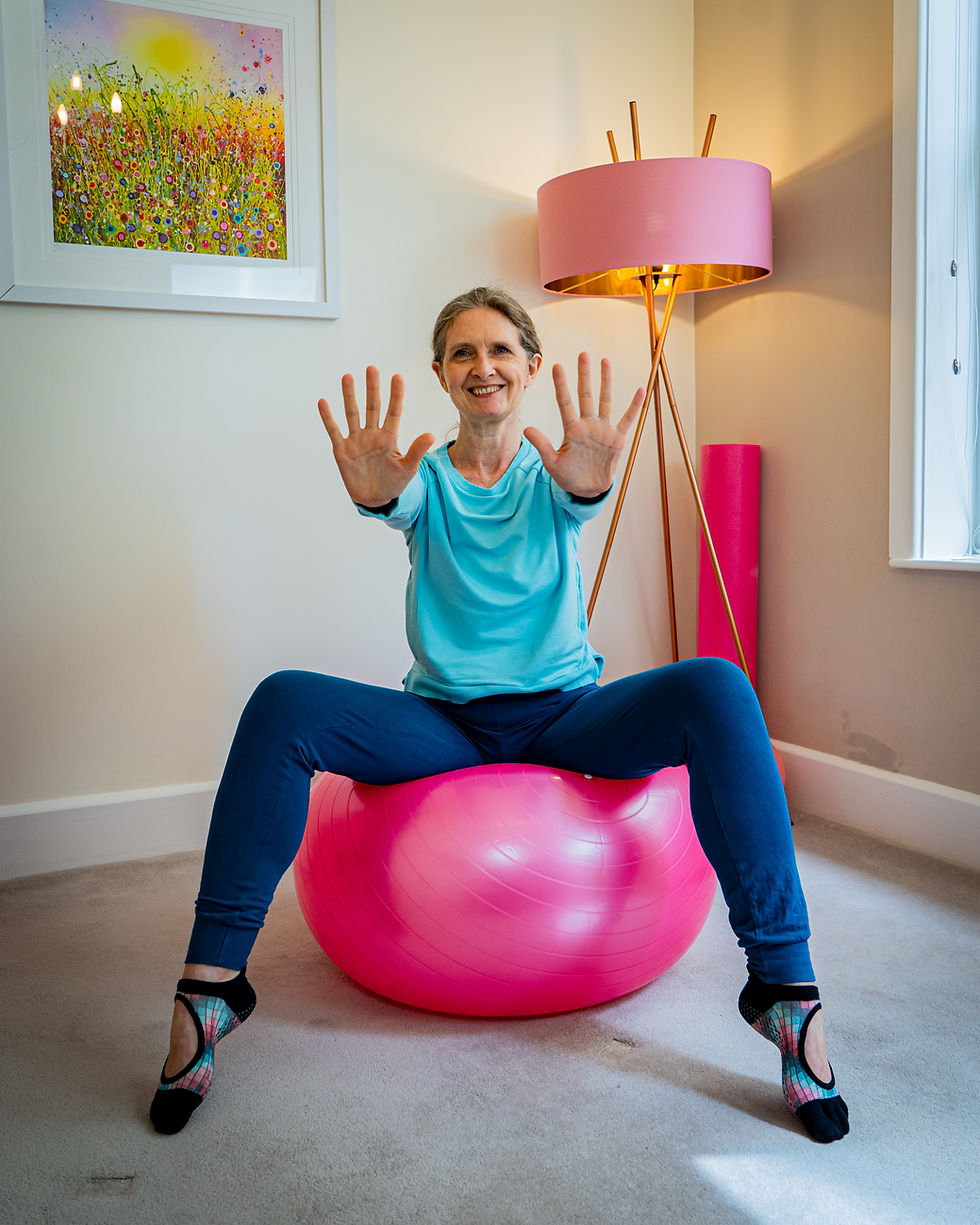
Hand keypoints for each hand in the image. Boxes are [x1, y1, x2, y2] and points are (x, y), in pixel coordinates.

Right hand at [318, 367, 434, 506]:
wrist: (375, 499)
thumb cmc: (393, 483)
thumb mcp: (408, 469)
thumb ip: (417, 451)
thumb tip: (431, 434)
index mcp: (390, 437)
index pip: (393, 412)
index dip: (396, 395)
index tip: (397, 377)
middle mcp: (372, 435)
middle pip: (372, 407)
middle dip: (372, 388)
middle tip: (372, 368)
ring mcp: (356, 441)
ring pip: (352, 414)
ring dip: (350, 396)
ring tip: (348, 377)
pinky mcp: (342, 450)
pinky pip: (334, 431)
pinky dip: (328, 418)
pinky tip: (323, 402)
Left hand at [523, 354, 642, 497]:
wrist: (587, 489)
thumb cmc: (568, 476)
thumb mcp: (553, 463)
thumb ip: (542, 445)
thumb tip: (526, 429)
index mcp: (572, 430)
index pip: (565, 402)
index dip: (561, 385)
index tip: (556, 366)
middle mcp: (588, 425)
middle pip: (586, 395)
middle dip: (584, 375)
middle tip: (583, 354)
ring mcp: (603, 430)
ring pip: (605, 400)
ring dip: (606, 381)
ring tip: (605, 361)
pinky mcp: (617, 439)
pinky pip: (628, 419)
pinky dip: (635, 406)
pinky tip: (640, 390)